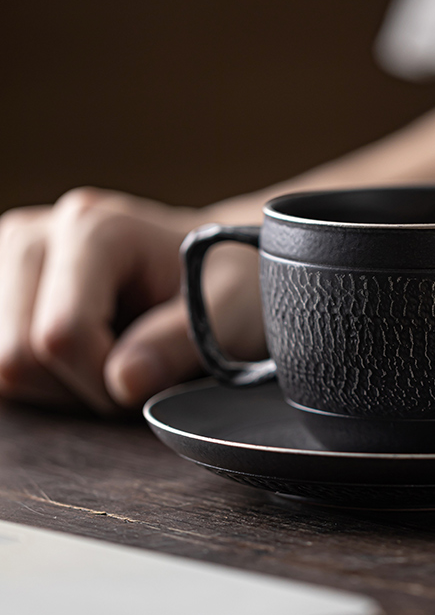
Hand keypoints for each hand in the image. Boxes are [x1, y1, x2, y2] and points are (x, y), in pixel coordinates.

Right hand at [0, 187, 263, 412]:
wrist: (221, 268)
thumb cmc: (232, 285)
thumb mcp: (231, 312)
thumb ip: (181, 342)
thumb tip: (124, 382)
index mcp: (92, 228)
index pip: (60, 337)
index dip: (105, 379)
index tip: (153, 374)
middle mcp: (37, 234)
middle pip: (16, 358)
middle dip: (81, 385)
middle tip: (136, 368)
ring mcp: (11, 261)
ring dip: (59, 386)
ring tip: (113, 357)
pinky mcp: (2, 290)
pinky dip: (42, 380)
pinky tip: (85, 357)